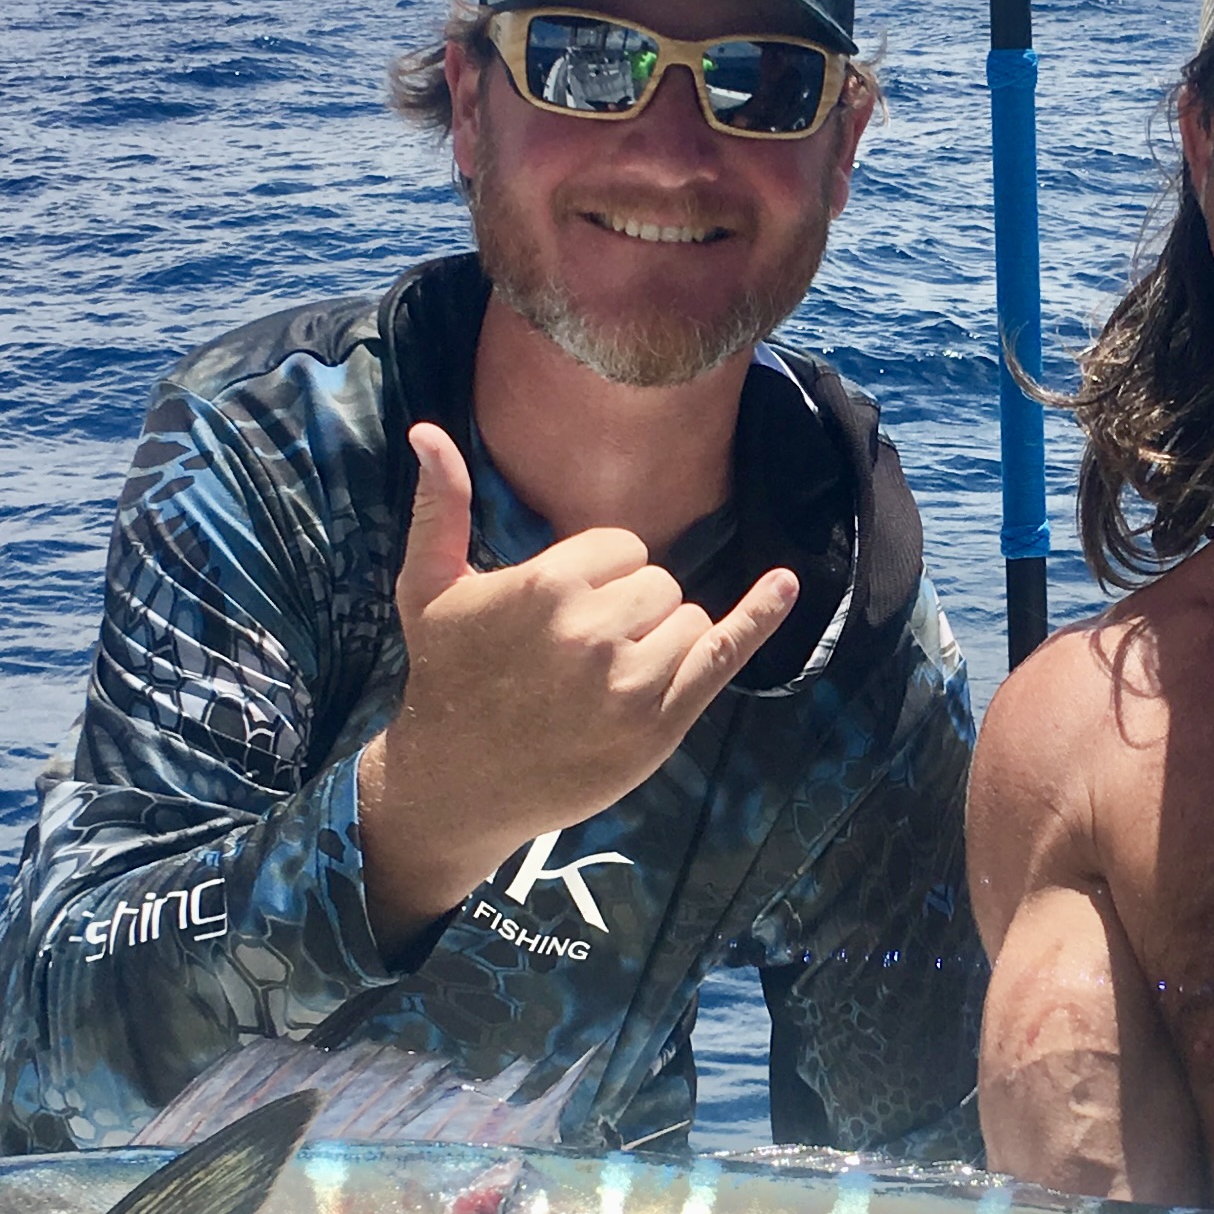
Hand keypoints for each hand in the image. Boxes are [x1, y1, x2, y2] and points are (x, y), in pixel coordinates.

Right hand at [355, 424, 798, 936]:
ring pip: (688, 619)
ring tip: (606, 675)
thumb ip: (440, 507)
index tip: (567, 611)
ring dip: (662, 638)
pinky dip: (761, 616)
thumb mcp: (428, 589)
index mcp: (547, 586)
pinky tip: (785, 584)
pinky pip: (725, 653)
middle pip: (659, 582)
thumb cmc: (445, 677)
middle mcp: (593, 630)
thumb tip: (428, 431)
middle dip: (631, 607)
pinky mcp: (661, 722)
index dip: (600, 575)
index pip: (622, 547)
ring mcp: (632, 680)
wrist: (457, 782)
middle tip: (581, 652)